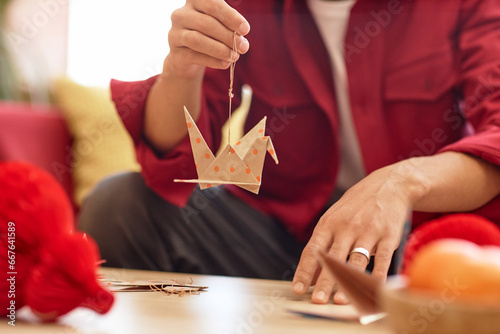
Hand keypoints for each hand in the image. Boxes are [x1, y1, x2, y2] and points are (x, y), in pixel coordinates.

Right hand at [166, 0, 249, 78]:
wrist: (188, 58)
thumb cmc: (209, 37)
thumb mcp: (220, 28)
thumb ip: (230, 30)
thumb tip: (242, 42)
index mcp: (194, 2)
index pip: (212, 4)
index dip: (230, 16)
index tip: (245, 29)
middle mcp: (181, 15)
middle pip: (206, 23)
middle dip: (228, 36)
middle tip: (244, 47)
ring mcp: (175, 34)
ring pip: (197, 40)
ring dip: (220, 49)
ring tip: (234, 56)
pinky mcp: (175, 53)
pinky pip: (193, 56)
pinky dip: (212, 61)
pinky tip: (225, 64)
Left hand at [292, 162, 422, 303]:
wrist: (388, 185)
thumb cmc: (356, 207)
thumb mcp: (335, 219)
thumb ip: (324, 245)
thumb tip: (310, 275)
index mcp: (328, 224)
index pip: (312, 251)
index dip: (304, 271)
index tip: (297, 289)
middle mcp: (346, 227)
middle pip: (333, 259)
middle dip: (324, 281)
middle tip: (317, 300)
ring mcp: (368, 231)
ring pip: (355, 261)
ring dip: (347, 282)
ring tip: (340, 300)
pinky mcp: (388, 235)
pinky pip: (382, 258)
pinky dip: (377, 275)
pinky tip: (373, 289)